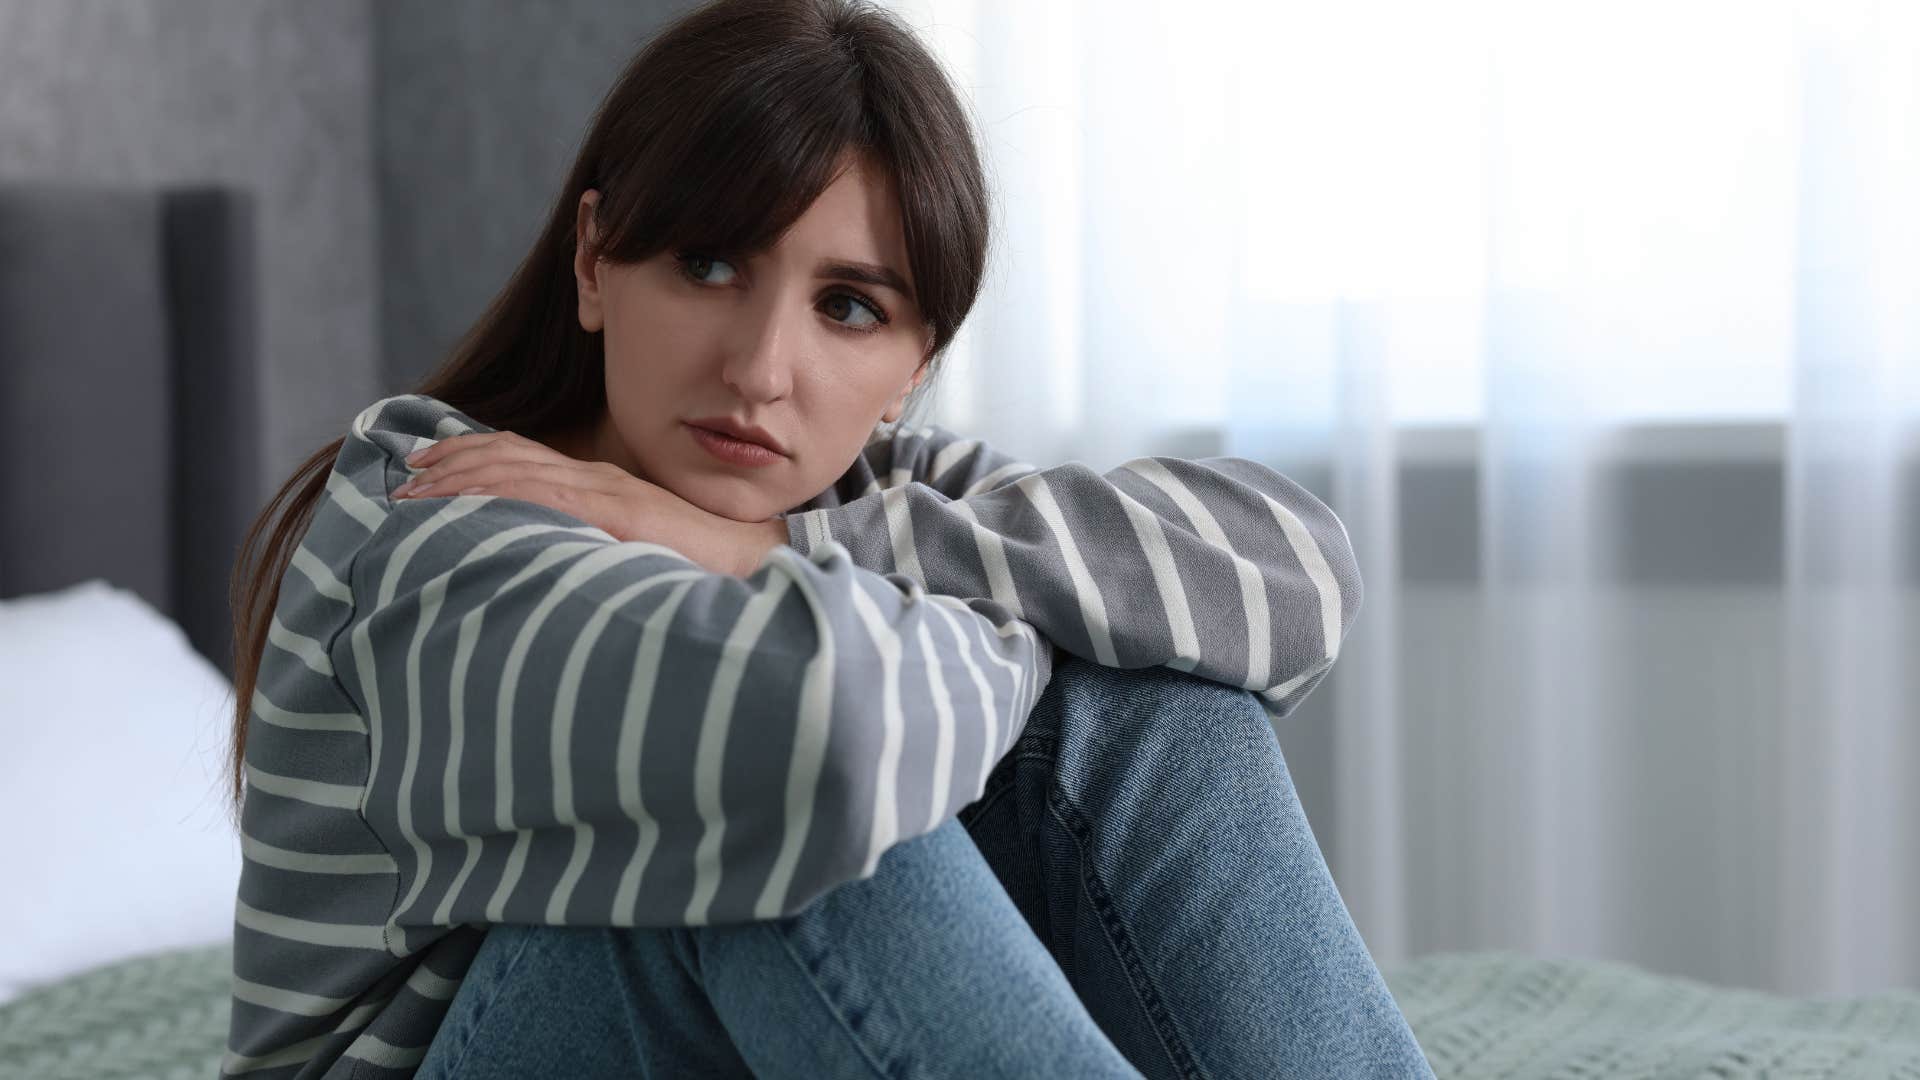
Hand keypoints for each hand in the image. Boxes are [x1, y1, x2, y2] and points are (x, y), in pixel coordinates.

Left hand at [393, 431, 782, 575]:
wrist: (760, 561)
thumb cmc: (707, 567)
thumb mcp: (639, 552)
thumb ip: (601, 549)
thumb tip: (558, 569)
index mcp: (603, 486)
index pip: (527, 457)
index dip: (473, 455)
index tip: (428, 466)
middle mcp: (599, 478)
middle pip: (510, 454)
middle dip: (451, 462)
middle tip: (404, 475)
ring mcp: (607, 490)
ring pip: (516, 469)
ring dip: (458, 478)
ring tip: (413, 492)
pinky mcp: (616, 510)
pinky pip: (542, 495)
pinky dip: (495, 493)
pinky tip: (462, 502)